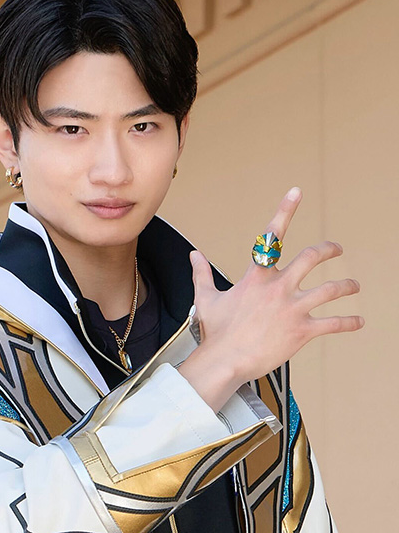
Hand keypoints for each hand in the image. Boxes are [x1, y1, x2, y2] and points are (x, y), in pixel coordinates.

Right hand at [178, 187, 363, 411]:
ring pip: (330, 290)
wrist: (225, 359)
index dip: (285, 211)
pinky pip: (333, 324)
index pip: (271, 236)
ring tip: (353, 286)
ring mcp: (293, 309)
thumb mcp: (206, 297)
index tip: (296, 192)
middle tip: (337, 249)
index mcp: (256, 277)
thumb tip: (193, 255)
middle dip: (329, 250)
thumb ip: (201, 273)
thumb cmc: (216, 330)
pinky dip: (349, 322)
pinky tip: (358, 321)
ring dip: (346, 286)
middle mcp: (278, 287)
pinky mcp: (302, 331)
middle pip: (311, 258)